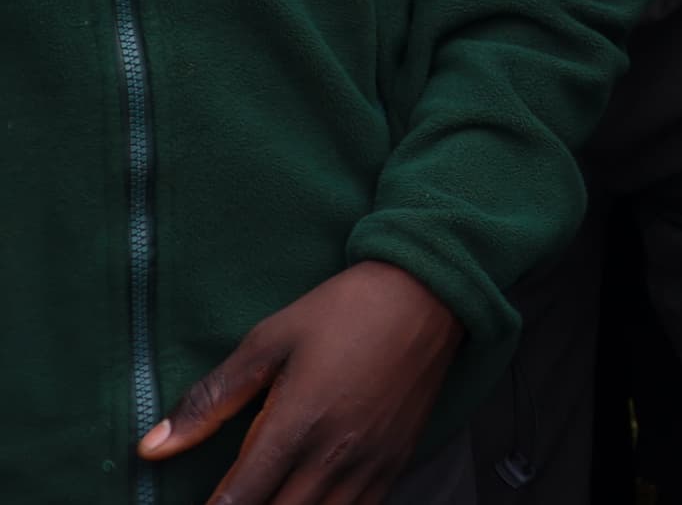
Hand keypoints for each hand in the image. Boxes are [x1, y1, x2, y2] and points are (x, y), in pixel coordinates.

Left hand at [140, 259, 462, 504]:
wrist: (433, 293)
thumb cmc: (346, 310)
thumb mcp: (269, 340)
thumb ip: (210, 400)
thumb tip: (151, 447)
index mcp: (296, 424)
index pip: (237, 500)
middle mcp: (334, 455)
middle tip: (229, 503)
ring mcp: (370, 463)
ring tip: (266, 500)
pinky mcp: (397, 462)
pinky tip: (311, 501)